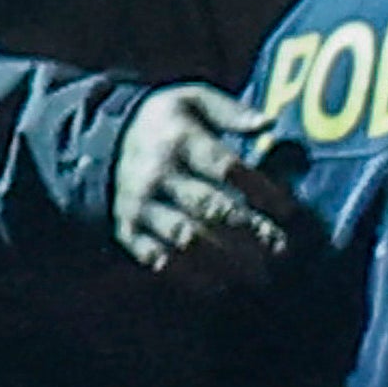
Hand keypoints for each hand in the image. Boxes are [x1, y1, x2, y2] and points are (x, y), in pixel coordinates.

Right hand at [108, 83, 294, 283]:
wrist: (99, 138)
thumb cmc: (165, 121)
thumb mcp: (191, 99)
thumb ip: (230, 111)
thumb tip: (268, 123)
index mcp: (178, 138)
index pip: (224, 166)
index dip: (258, 189)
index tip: (288, 210)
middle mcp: (157, 173)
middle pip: (208, 206)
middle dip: (248, 231)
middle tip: (281, 250)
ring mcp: (140, 204)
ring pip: (185, 237)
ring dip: (224, 260)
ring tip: (258, 276)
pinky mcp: (128, 228)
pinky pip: (156, 257)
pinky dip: (187, 276)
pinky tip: (219, 287)